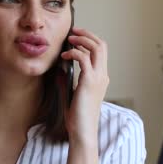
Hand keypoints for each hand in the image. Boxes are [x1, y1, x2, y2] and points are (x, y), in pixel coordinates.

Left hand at [60, 27, 108, 146]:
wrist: (82, 132)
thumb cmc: (77, 119)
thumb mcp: (71, 96)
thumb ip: (66, 82)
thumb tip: (60, 71)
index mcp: (101, 78)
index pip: (100, 51)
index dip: (89, 40)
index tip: (75, 38)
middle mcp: (103, 75)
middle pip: (102, 45)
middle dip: (87, 34)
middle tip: (73, 31)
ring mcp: (98, 78)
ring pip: (97, 47)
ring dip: (81, 40)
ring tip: (69, 40)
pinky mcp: (89, 82)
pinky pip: (84, 58)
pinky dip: (74, 53)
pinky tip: (64, 57)